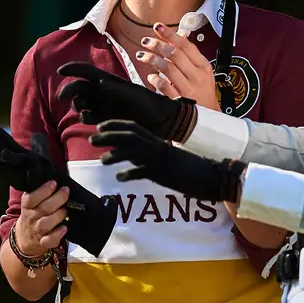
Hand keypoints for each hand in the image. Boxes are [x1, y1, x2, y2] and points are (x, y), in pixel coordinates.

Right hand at [0, 122, 118, 256]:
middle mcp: (30, 216)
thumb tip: (39, 142)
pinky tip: (65, 229)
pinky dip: (58, 235)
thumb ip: (39, 178)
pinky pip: (50, 240)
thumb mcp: (32, 196)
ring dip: (59, 216)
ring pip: (47, 223)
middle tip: (66, 192)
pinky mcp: (42, 243)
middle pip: (43, 208)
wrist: (25, 240)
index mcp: (27, 203)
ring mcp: (36, 230)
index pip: (32, 196)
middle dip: (56, 199)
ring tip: (66, 211)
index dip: (43, 190)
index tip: (54, 183)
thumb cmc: (33, 212)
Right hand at [57, 63, 196, 141]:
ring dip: (77, 104)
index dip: (72, 69)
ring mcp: (103, 106)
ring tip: (83, 110)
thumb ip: (116, 89)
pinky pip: (88, 117)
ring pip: (82, 103)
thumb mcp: (133, 94)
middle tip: (64, 97)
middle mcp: (103, 92)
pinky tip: (89, 119)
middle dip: (69, 90)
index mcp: (109, 81)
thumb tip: (99, 82)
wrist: (161, 122)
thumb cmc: (150, 104)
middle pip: (79, 87)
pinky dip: (85, 118)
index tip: (60, 71)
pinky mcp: (105, 120)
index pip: (86, 71)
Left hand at [89, 119, 245, 202]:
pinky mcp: (164, 174)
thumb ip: (148, 156)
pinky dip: (131, 173)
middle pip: (130, 135)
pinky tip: (120, 177)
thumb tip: (128, 160)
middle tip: (92, 138)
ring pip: (135, 151)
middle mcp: (157, 147)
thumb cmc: (187, 168)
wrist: (211, 176)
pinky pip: (145, 172)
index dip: (115, 125)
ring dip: (117, 153)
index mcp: (157, 142)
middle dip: (109, 135)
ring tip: (102, 159)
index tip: (99, 125)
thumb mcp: (165, 158)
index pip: (133, 127)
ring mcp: (161, 160)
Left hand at [136, 23, 219, 110]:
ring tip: (142, 55)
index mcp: (203, 67)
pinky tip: (150, 76)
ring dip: (153, 59)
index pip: (186, 46)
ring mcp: (189, 90)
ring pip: (168, 68)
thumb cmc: (204, 93)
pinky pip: (165, 87)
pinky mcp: (180, 102)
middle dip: (158, 45)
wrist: (210, 118)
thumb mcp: (203, 72)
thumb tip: (180, 35)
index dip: (171, 35)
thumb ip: (191, 55)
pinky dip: (155, 79)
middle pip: (175, 55)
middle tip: (146, 41)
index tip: (158, 27)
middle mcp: (197, 77)